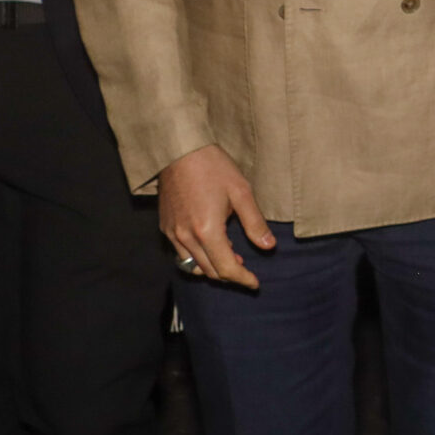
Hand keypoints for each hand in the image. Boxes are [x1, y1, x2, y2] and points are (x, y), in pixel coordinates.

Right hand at [158, 144, 274, 289]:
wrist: (180, 151)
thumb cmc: (214, 168)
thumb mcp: (241, 192)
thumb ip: (255, 223)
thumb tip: (268, 246)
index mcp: (207, 231)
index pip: (226, 268)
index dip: (243, 279)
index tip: (255, 283)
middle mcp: (186, 238)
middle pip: (209, 271)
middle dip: (230, 275)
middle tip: (247, 270)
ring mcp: (173, 234)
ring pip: (194, 266)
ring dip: (213, 267)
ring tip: (232, 257)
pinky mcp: (165, 227)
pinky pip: (182, 254)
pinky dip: (198, 257)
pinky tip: (212, 245)